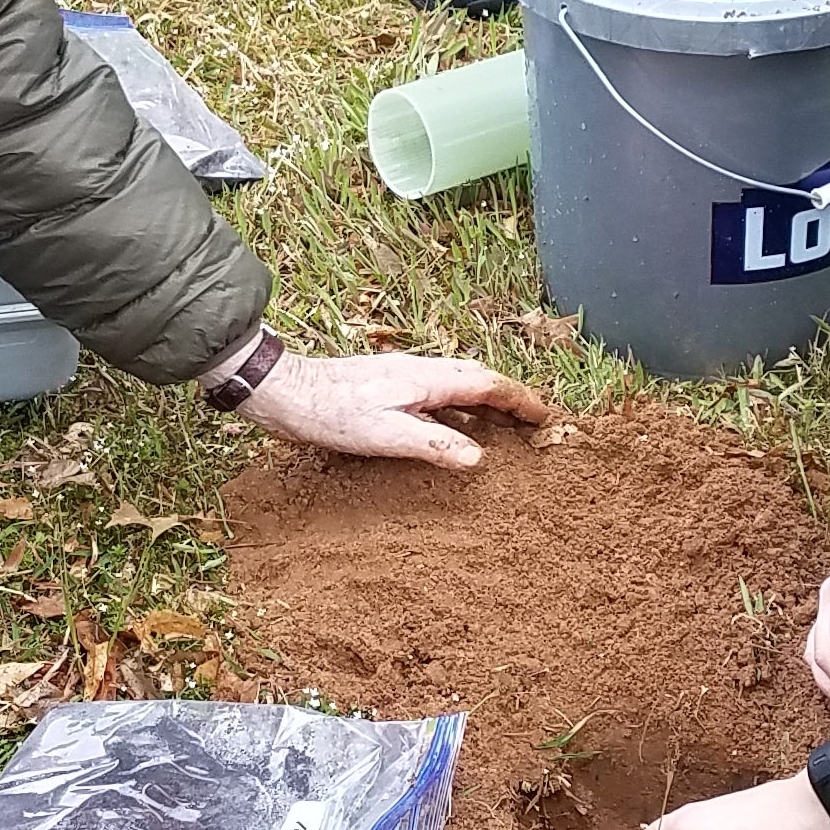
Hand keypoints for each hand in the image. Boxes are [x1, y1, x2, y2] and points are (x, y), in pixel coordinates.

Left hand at [236, 350, 553, 473]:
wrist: (282, 391)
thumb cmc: (329, 413)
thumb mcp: (383, 435)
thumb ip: (433, 444)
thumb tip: (478, 459)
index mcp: (426, 379)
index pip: (488, 386)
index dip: (521, 401)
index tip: (547, 417)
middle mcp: (420, 370)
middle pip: (479, 378)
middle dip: (511, 397)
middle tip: (534, 420)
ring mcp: (403, 375)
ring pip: (459, 382)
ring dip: (487, 400)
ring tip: (505, 424)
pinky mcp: (387, 385)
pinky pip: (439, 391)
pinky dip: (461, 404)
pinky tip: (453, 423)